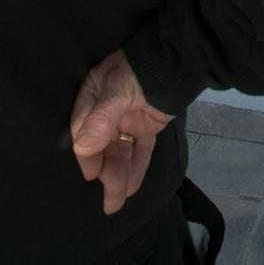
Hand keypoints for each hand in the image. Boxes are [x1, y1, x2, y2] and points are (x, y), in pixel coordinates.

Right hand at [69, 50, 172, 214]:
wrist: (182, 60)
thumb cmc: (143, 70)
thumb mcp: (119, 90)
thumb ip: (101, 119)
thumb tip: (81, 149)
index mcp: (93, 95)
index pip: (83, 129)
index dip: (86, 154)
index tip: (91, 175)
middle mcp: (106, 110)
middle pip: (102, 147)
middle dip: (106, 173)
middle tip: (109, 201)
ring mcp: (126, 119)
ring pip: (120, 152)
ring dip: (119, 177)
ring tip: (116, 204)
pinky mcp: (145, 127)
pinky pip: (139, 151)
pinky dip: (136, 168)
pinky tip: (131, 188)